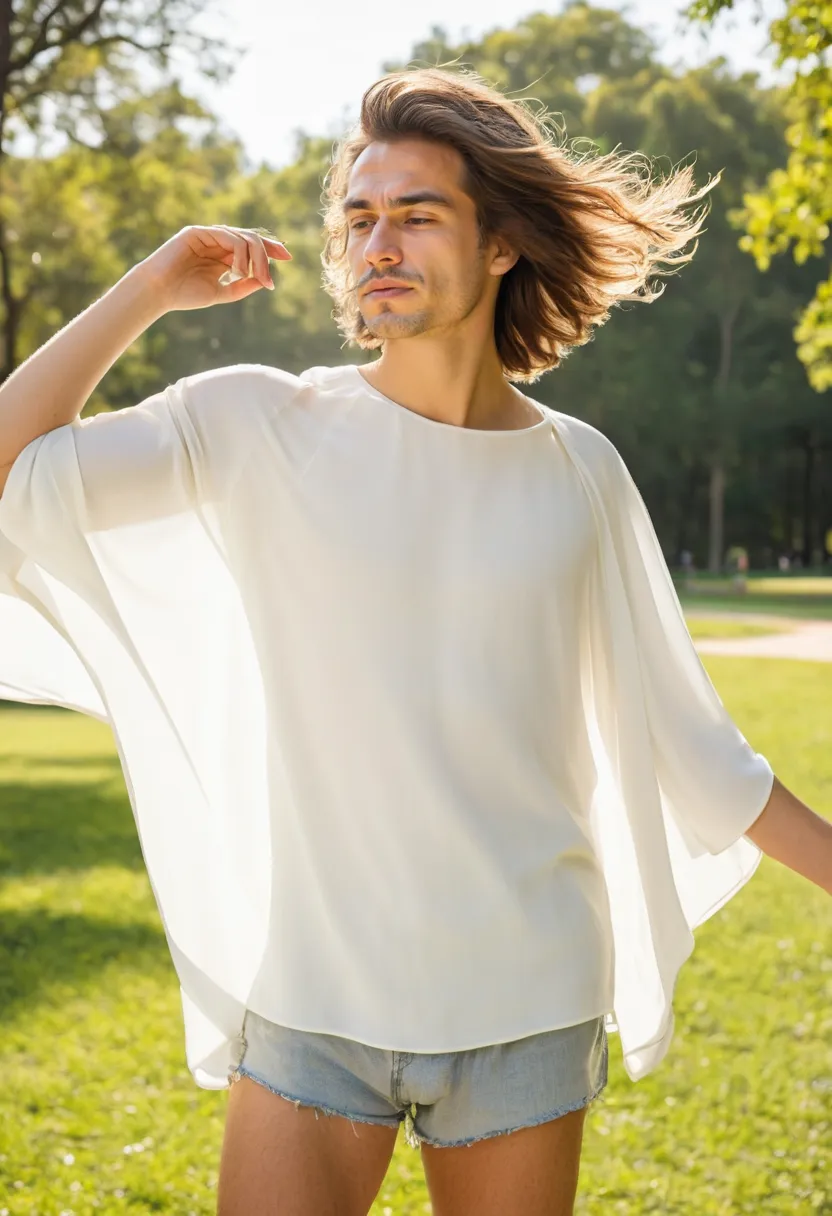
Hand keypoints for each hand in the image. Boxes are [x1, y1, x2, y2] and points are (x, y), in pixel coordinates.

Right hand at [138, 225, 291, 311]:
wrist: (159, 292)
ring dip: (253, 259)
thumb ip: (243, 287)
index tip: (288, 256)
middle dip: (266, 258)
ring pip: (243, 238)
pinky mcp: (198, 232)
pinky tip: (238, 270)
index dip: (271, 249)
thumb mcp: (222, 293)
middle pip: (252, 240)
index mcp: (223, 254)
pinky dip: (238, 253)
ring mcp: (208, 235)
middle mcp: (217, 241)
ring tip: (250, 278)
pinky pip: (227, 236)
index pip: (252, 246)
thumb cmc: (185, 294)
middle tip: (268, 281)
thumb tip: (266, 281)